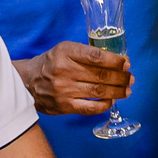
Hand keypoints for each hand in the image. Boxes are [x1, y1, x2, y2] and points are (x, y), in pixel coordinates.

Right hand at [17, 41, 131, 115]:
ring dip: (117, 91)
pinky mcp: (63, 106)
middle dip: (121, 77)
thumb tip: (120, 63)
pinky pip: (89, 108)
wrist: (27, 81)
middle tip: (130, 78)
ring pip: (98, 91)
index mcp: (65, 52)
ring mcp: (63, 89)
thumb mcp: (66, 50)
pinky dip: (104, 105)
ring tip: (127, 90)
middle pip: (101, 75)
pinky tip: (111, 101)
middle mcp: (64, 70)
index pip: (96, 56)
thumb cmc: (52, 63)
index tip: (126, 63)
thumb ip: (88, 54)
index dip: (115, 61)